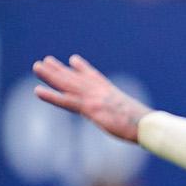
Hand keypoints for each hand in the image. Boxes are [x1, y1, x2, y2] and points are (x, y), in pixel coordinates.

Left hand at [33, 55, 152, 142]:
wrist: (148, 125)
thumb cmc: (147, 124)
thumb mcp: (136, 115)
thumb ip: (127, 113)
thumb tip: (134, 119)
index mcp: (112, 93)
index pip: (94, 77)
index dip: (82, 68)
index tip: (73, 60)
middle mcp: (101, 92)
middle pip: (76, 78)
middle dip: (60, 69)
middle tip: (46, 61)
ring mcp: (94, 99)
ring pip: (68, 85)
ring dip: (51, 75)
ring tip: (37, 66)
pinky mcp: (90, 108)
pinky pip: (66, 102)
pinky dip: (51, 96)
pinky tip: (38, 90)